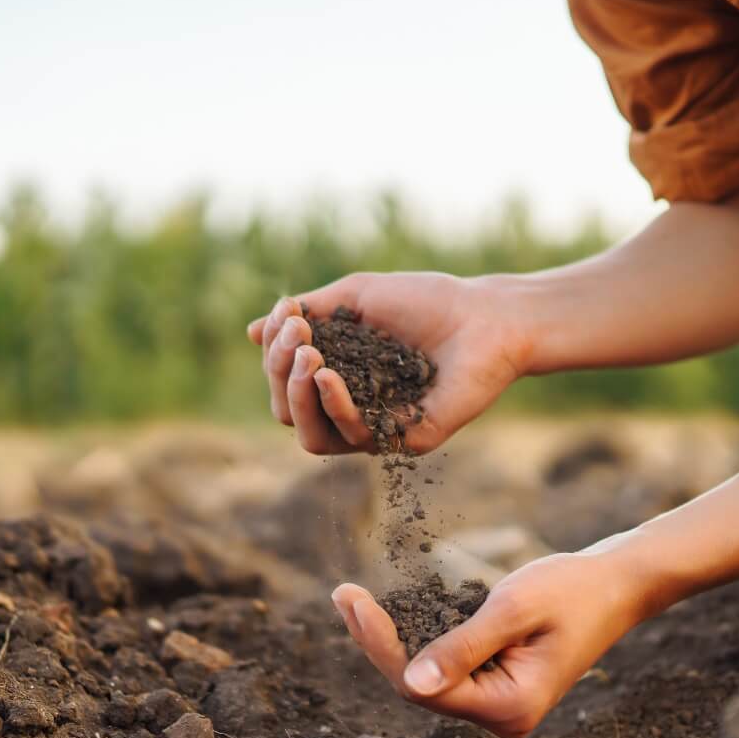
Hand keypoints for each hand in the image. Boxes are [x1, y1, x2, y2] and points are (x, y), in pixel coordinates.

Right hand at [246, 272, 532, 454]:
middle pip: (288, 412)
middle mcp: (352, 407)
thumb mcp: (355, 296)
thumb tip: (252, 331)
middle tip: (298, 337)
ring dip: (297, 396)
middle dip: (279, 374)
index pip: (284, 381)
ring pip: (311, 436)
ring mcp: (376, 427)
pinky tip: (328, 375)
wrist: (485, 316)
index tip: (289, 314)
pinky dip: (334, 406)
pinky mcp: (402, 440)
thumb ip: (307, 314)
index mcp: (337, 375)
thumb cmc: (425, 301)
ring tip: (308, 357)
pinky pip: (352, 437)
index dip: (274, 353)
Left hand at [330, 551, 647, 737]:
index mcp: (510, 707)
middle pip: (419, 687)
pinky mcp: (496, 686)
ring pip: (427, 678)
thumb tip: (410, 683)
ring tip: (352, 599)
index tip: (350, 600)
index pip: (423, 687)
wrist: (616, 586)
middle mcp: (502, 718)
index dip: (381, 646)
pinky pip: (445, 668)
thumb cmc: (572, 590)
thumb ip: (463, 646)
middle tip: (342, 594)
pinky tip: (388, 613)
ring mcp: (499, 706)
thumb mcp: (513, 609)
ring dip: (392, 639)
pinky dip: (417, 638)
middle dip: (378, 641)